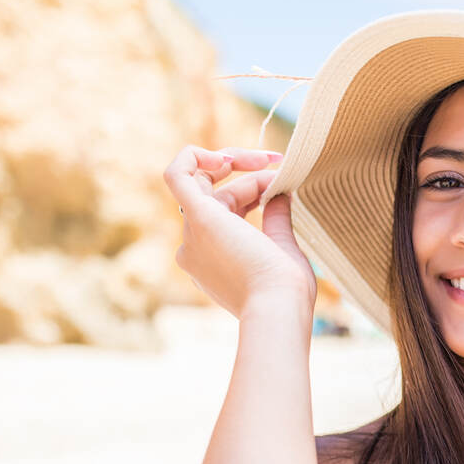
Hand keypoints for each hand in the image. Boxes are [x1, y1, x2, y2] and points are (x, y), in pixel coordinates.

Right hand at [162, 145, 316, 316]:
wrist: (278, 308)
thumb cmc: (286, 291)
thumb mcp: (282, 248)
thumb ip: (276, 219)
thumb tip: (279, 192)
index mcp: (211, 261)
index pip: (226, 210)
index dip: (254, 191)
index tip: (282, 187)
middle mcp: (194, 249)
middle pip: (217, 196)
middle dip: (250, 179)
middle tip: (280, 171)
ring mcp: (192, 234)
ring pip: (204, 182)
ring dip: (239, 164)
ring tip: (274, 167)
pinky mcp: (199, 218)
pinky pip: (177, 174)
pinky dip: (195, 155)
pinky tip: (227, 155)